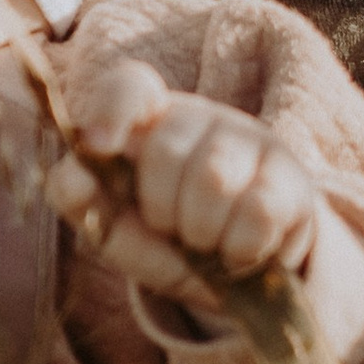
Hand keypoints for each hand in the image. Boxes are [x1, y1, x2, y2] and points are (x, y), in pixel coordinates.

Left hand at [51, 60, 322, 302]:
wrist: (241, 276)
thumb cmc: (165, 241)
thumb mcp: (116, 229)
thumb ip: (83, 203)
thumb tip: (69, 177)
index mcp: (147, 122)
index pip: (128, 87)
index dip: (111, 111)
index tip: (101, 146)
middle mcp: (200, 118)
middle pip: (166, 151)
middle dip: (160, 210)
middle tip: (172, 229)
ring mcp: (251, 141)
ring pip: (214, 179)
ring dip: (200, 233)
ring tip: (205, 242)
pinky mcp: (293, 178)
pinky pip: (259, 211)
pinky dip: (239, 249)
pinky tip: (239, 251)